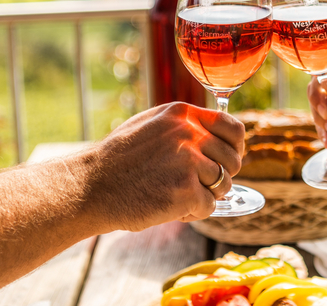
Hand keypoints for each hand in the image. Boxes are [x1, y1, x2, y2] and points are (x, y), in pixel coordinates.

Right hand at [73, 102, 243, 231]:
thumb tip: (220, 134)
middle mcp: (190, 133)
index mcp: (183, 114)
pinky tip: (170, 207)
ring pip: (224, 184)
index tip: (227, 159)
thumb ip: (186, 125)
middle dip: (221, 176)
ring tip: (177, 195)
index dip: (235, 148)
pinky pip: (209, 206)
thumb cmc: (120, 159)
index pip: (234, 128)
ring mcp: (189, 162)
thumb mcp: (153, 124)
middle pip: (232, 160)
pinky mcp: (186, 191)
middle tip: (198, 185)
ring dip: (206, 195)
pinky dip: (193, 212)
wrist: (91, 186)